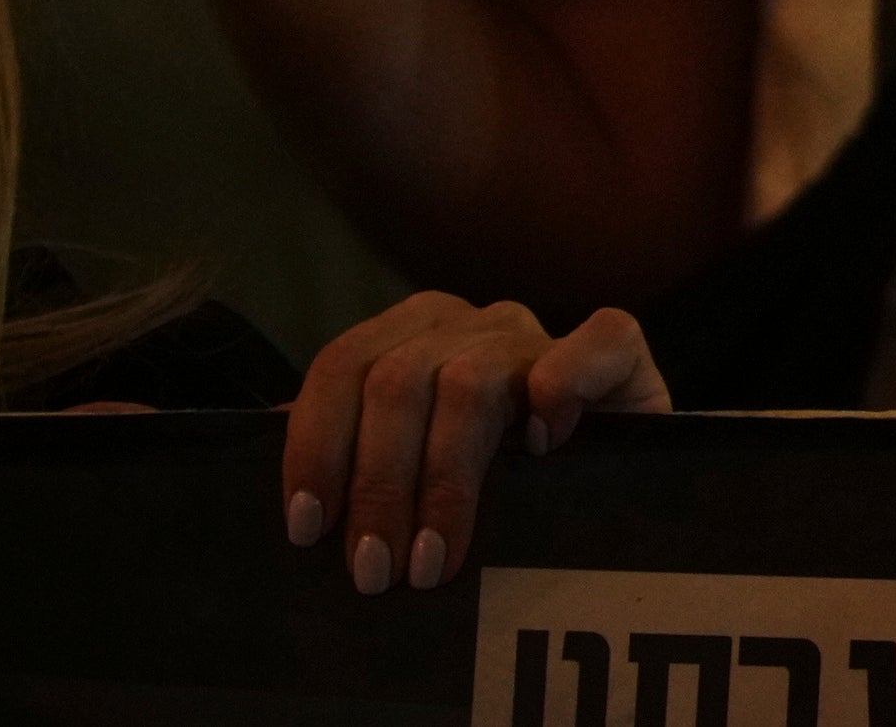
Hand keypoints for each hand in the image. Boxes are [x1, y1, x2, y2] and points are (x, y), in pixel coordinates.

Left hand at [281, 294, 665, 594]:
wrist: (601, 486)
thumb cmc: (489, 490)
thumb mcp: (407, 473)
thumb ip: (353, 463)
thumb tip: (277, 493)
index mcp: (410, 338)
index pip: (342, 366)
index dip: (317, 446)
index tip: (308, 529)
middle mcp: (472, 325)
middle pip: (398, 380)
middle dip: (379, 484)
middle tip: (375, 570)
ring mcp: (542, 334)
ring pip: (472, 381)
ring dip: (444, 479)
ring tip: (434, 559)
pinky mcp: (618, 349)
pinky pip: (596, 342)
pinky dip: (564, 386)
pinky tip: (543, 447)